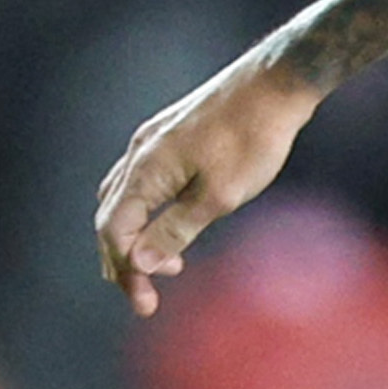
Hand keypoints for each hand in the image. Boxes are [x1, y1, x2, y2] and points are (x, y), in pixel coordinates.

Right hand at [93, 58, 315, 315]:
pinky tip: (174, 223)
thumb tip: (138, 265)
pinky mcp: (168, 136)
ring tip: (164, 267)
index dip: (125, 272)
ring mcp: (152, 141)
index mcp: (145, 170)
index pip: (114, 231)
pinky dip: (147, 213)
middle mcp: (139, 153)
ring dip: (135, 237)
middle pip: (112, 218)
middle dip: (124, 261)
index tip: (146, 305)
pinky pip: (140, 182)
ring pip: (123, 199)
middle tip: (147, 297)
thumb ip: (175, 231)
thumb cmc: (252, 139)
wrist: (276, 83)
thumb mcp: (218, 196)